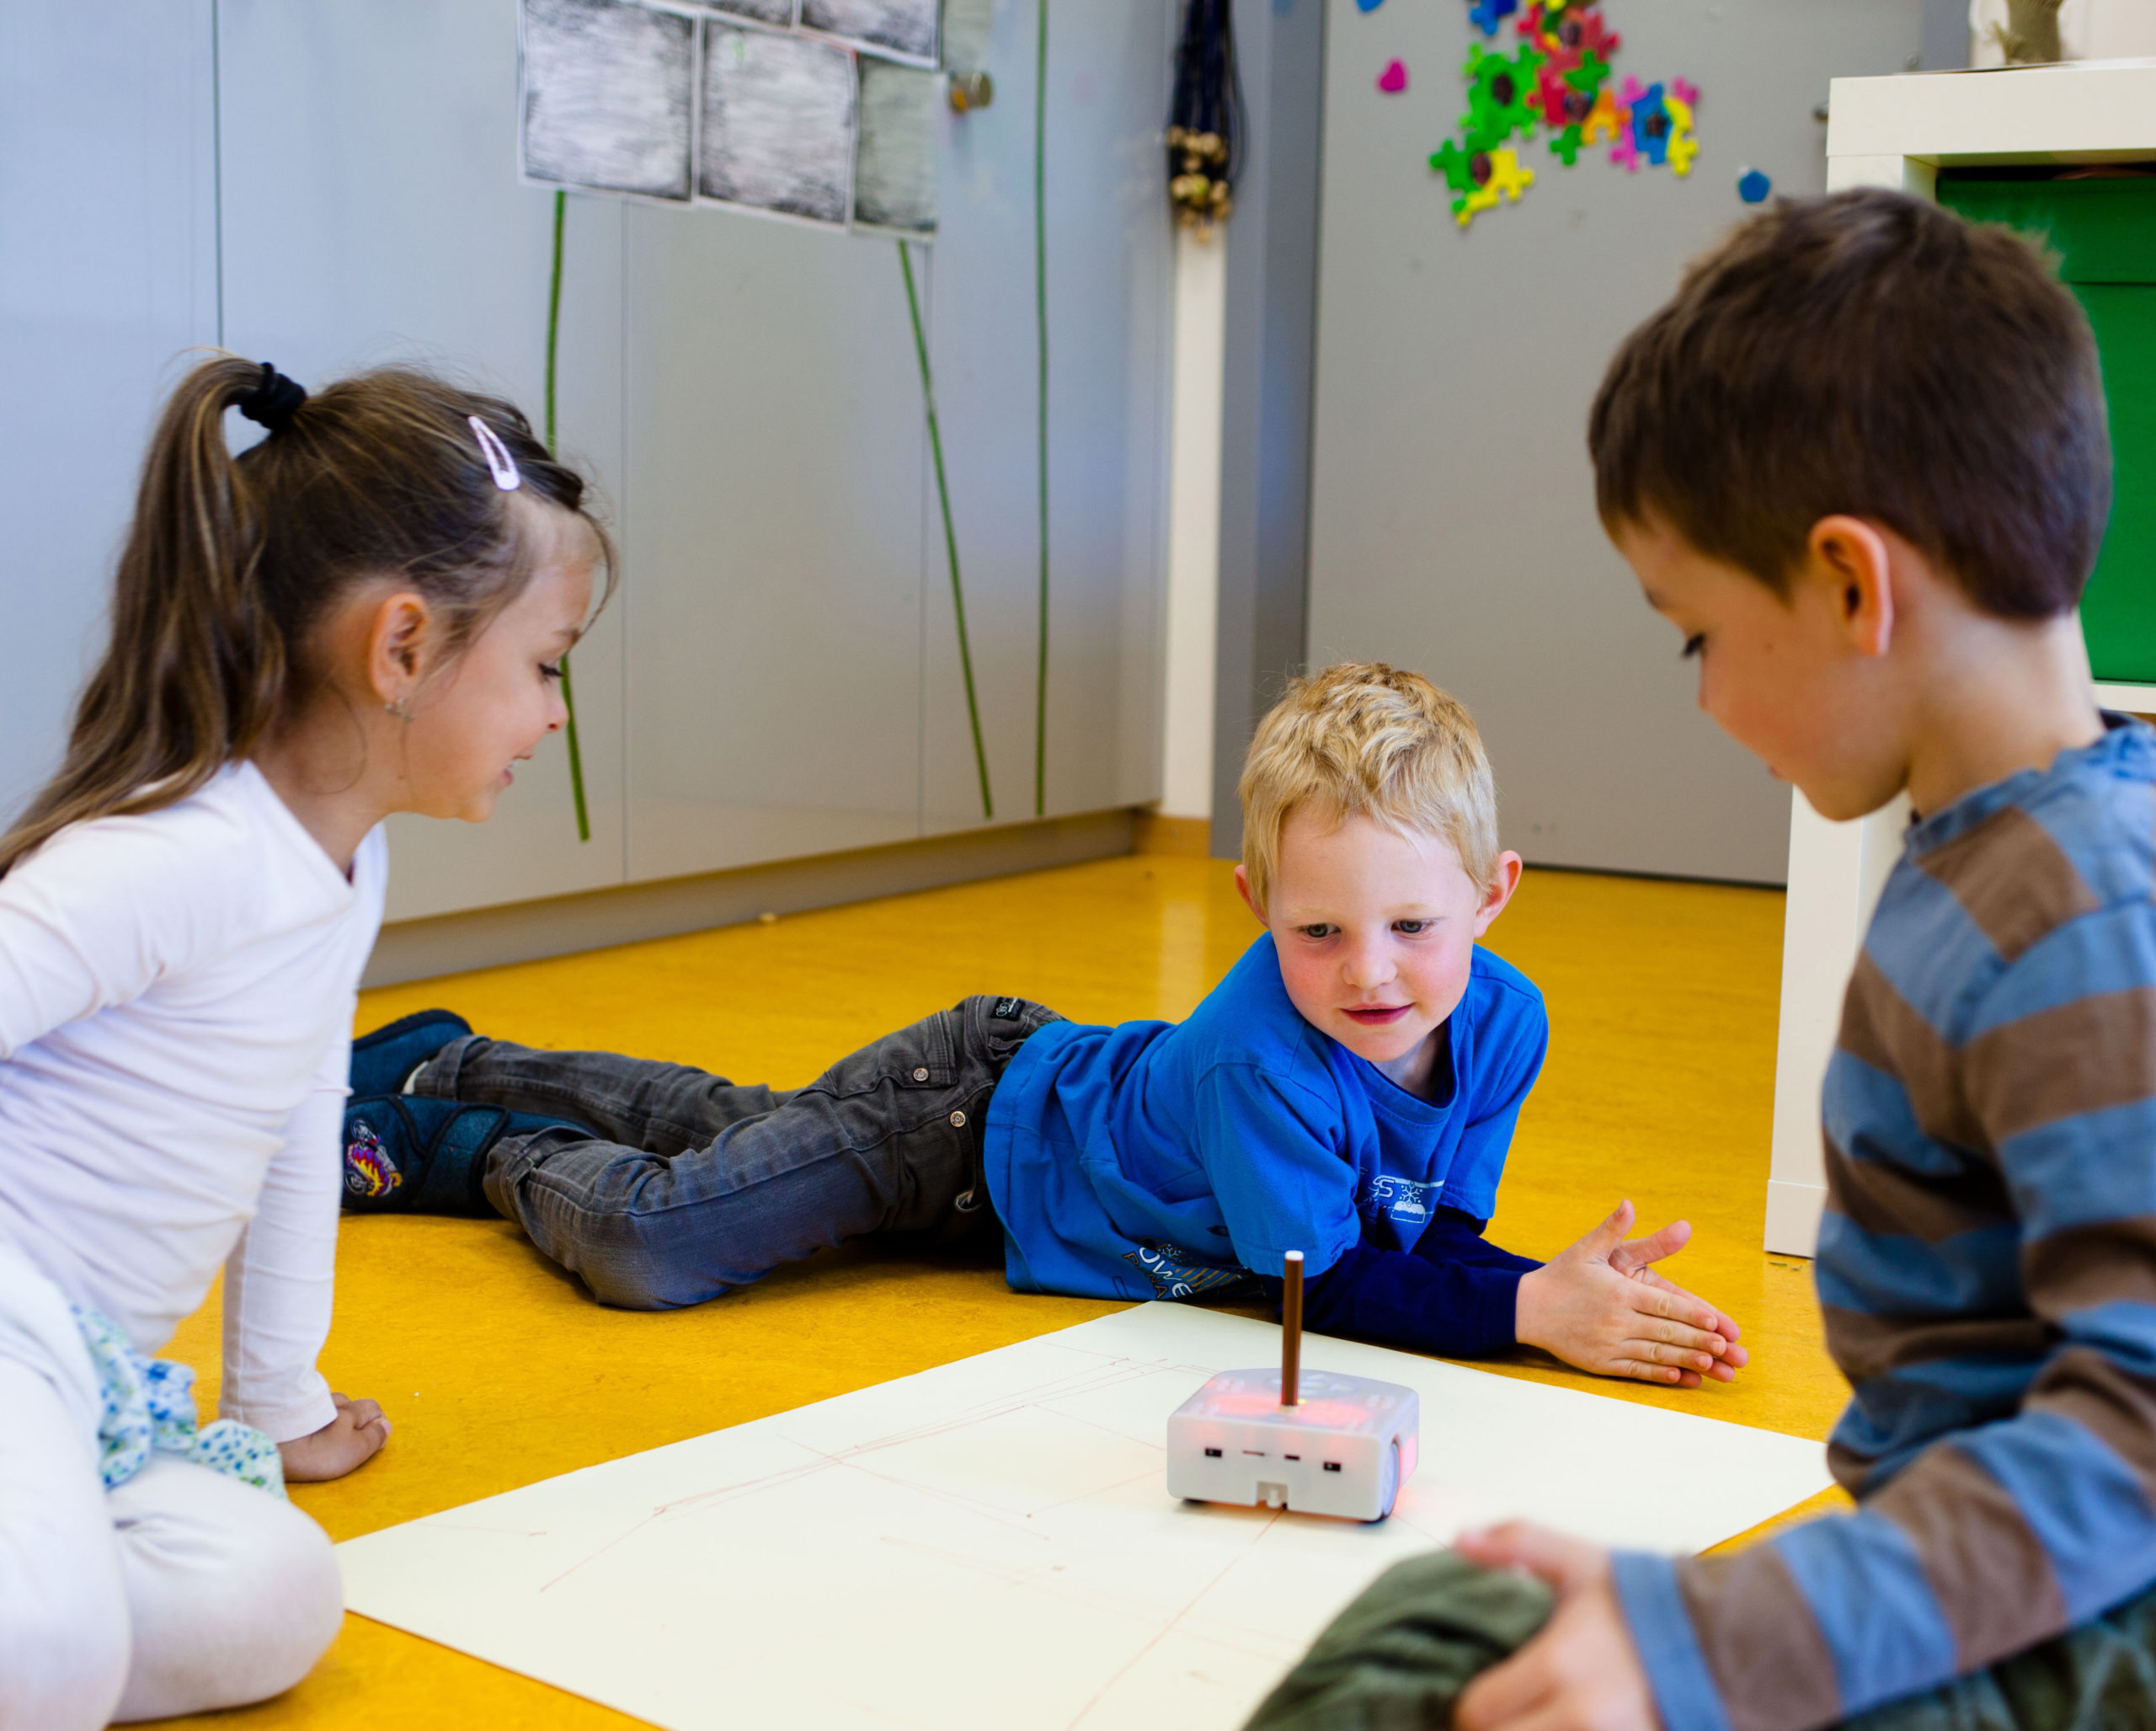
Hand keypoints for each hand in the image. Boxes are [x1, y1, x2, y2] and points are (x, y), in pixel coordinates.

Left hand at [278, 1391, 391, 1481]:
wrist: (273, 1440)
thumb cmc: (318, 1449)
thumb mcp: (354, 1450)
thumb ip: (373, 1438)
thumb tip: (386, 1425)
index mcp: (352, 1411)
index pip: (373, 1408)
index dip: (377, 1422)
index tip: (372, 1438)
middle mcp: (333, 1401)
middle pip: (350, 1405)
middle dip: (353, 1418)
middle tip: (346, 1437)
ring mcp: (310, 1403)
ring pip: (327, 1405)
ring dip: (329, 1416)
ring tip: (321, 1432)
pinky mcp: (288, 1409)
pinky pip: (306, 1410)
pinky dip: (309, 1418)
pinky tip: (303, 1428)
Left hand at [1455, 1524, 1659, 1730]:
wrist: (1729, 1641)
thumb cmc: (1649, 1604)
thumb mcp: (1582, 1563)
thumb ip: (1519, 1543)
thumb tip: (1460, 1539)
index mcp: (1560, 1664)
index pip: (1478, 1710)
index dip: (1467, 1709)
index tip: (1476, 1699)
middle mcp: (1583, 1716)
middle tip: (1500, 1717)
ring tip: (1530, 1721)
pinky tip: (1560, 1729)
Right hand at [1515, 1201, 1747, 1386]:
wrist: (1525, 1308)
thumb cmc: (1561, 1276)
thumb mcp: (1588, 1248)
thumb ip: (1613, 1228)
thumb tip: (1629, 1204)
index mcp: (1618, 1292)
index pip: (1664, 1303)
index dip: (1692, 1313)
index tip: (1716, 1320)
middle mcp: (1616, 1320)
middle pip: (1666, 1331)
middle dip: (1699, 1339)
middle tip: (1726, 1347)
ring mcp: (1608, 1344)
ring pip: (1655, 1354)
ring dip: (1686, 1359)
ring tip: (1711, 1364)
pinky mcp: (1601, 1362)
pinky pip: (1636, 1370)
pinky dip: (1660, 1374)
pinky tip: (1680, 1375)